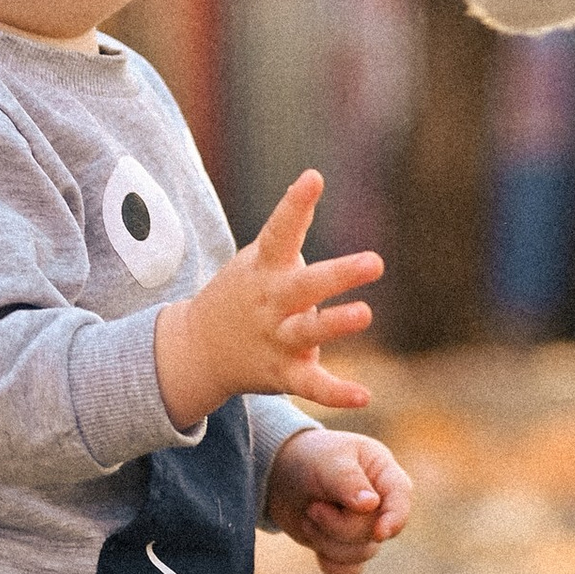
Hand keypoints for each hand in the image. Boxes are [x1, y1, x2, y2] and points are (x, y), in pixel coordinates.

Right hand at [154, 170, 381, 429]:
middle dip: (338, 275)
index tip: (313, 178)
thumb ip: (288, 227)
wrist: (198, 349)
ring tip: (365, 313)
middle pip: (304, 286)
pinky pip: (311, 386)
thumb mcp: (258, 257)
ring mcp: (276, 339)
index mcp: (265, 268)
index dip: (295, 204)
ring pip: (307, 333)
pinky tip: (364, 396)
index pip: (279, 231)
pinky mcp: (284, 374)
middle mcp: (271, 302)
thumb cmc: (243, 292)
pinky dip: (336, 393)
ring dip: (335, 325)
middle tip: (375, 262)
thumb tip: (312, 178)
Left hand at [265, 425, 412, 573]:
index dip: (395, 518)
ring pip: (361, 554)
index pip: (401, 498)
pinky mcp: (348, 548)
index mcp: (384, 473)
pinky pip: (349, 570)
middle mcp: (381, 504)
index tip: (379, 533)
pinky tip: (315, 541)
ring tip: (308, 516)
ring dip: (327, 541)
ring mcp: (366, 528)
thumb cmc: (310, 458)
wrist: (281, 473)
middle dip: (337, 526)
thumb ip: (348, 481)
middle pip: (374, 532)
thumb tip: (370, 505)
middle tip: (313, 507)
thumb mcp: (327, 461)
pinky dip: (330, 562)